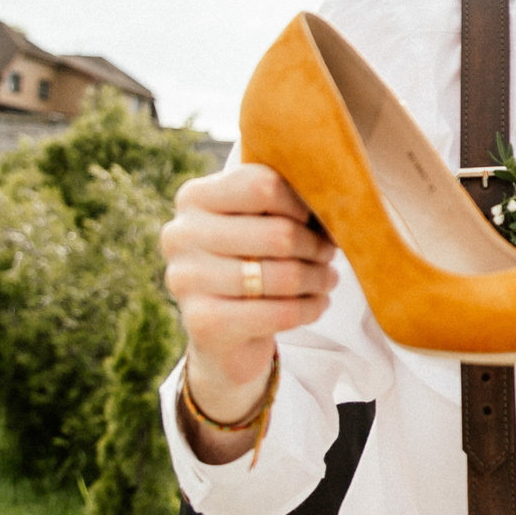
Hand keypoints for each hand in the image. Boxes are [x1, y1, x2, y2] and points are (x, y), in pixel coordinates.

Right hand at [162, 164, 340, 428]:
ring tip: (328, 278)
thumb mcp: (257, 221)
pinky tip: (318, 303)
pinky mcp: (202, 322)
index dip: (302, 203)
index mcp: (193, 197)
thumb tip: (335, 195)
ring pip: (284, 276)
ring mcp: (186, 279)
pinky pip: (280, 313)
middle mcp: (180, 234)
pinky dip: (310, 308)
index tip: (314, 218)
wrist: (221, 330)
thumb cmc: (249, 259)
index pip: (263, 185)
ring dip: (319, 278)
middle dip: (317, 246)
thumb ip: (282, 200)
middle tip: (329, 253)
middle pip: (279, 234)